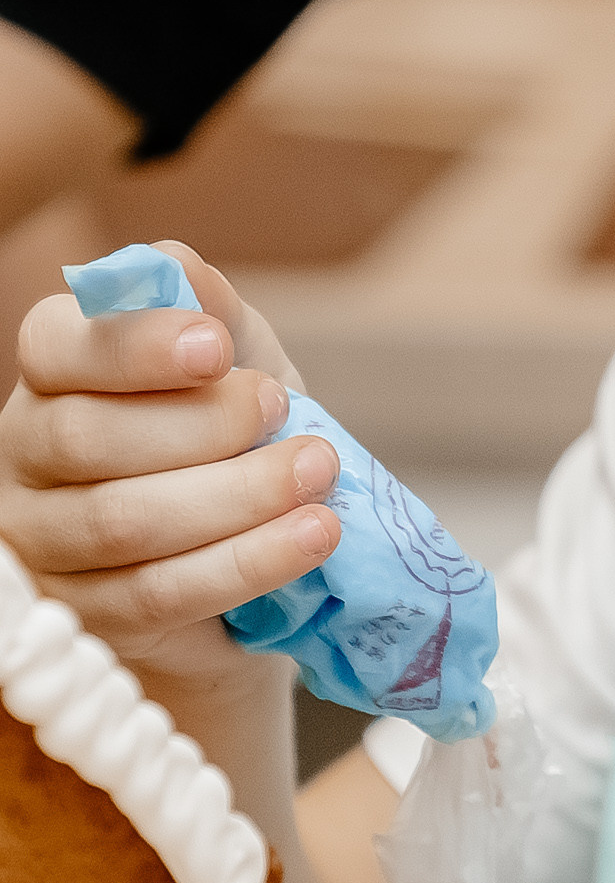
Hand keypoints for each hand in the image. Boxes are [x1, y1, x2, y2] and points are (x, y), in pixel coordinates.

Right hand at [0, 238, 339, 684]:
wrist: (256, 542)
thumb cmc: (232, 432)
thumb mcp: (234, 360)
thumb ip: (207, 307)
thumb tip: (178, 266)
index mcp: (52, 371)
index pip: (57, 347)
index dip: (135, 346)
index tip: (217, 346)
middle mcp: (26, 451)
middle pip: (87, 439)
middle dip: (200, 426)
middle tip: (283, 411)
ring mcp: (46, 541)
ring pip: (124, 522)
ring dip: (236, 498)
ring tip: (318, 475)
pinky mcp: (90, 615)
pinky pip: (161, 592)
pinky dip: (248, 563)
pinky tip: (315, 536)